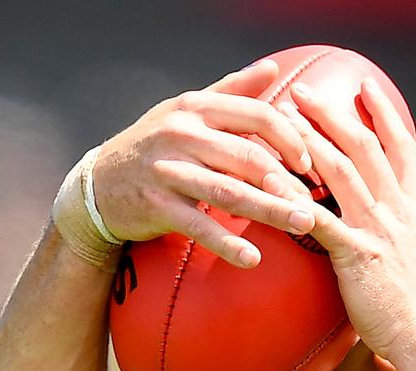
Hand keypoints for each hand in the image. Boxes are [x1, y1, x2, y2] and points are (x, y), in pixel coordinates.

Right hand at [92, 60, 317, 266]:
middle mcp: (181, 134)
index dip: (290, 139)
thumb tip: (272, 67)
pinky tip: (253, 259)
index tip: (309, 165)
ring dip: (272, 210)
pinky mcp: (157, 205)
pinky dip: (228, 243)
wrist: (98, 184)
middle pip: (249, 157)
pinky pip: (199, 226)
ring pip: (231, 192)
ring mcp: (168, 170)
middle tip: (317, 205)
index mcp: (196, 108)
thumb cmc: (157, 145)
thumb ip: (232, 91)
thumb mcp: (188, 110)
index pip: (256, 116)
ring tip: (304, 225)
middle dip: (288, 182)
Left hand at [281, 78, 415, 358]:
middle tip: (305, 91)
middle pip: (366, 147)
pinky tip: (270, 181)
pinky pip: (319, 218)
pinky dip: (293, 197)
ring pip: (342, 171)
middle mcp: (399, 211)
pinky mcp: (356, 255)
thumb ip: (403, 231)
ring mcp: (379, 230)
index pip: (402, 147)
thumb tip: (390, 221)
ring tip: (284, 118)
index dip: (382, 113)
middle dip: (335, 114)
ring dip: (310, 139)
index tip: (364, 86)